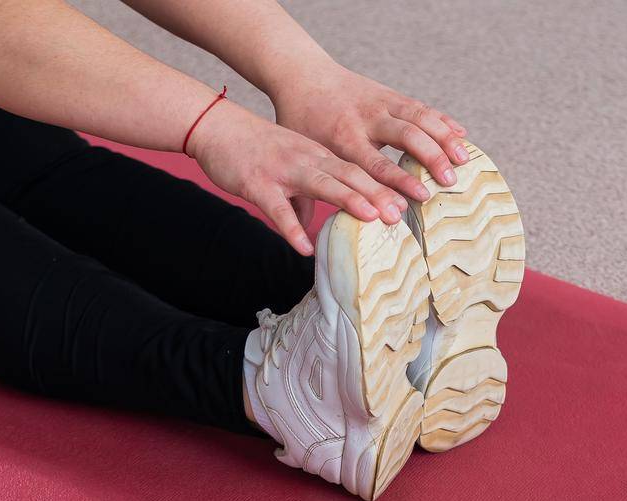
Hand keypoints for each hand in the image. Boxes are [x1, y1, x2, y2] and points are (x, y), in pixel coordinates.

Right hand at [186, 98, 407, 254]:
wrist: (217, 126)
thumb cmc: (257, 148)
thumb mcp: (292, 165)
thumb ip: (310, 192)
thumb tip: (315, 225)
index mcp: (320, 155)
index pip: (359, 169)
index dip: (385, 184)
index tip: (410, 201)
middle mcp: (308, 159)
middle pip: (349, 175)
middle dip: (378, 193)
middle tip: (404, 212)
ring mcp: (284, 171)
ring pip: (321, 184)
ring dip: (348, 200)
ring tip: (372, 218)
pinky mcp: (258, 185)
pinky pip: (277, 209)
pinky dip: (291, 228)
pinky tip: (304, 248)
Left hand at [271, 62, 470, 205]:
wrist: (303, 76)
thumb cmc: (301, 122)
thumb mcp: (303, 154)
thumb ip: (313, 191)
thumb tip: (314, 242)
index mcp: (343, 137)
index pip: (374, 164)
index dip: (397, 183)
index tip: (416, 201)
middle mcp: (366, 118)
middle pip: (405, 136)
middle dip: (430, 158)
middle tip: (449, 183)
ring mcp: (381, 103)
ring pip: (419, 117)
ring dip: (444, 138)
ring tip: (464, 161)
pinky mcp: (390, 95)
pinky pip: (422, 106)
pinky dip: (443, 120)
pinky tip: (462, 135)